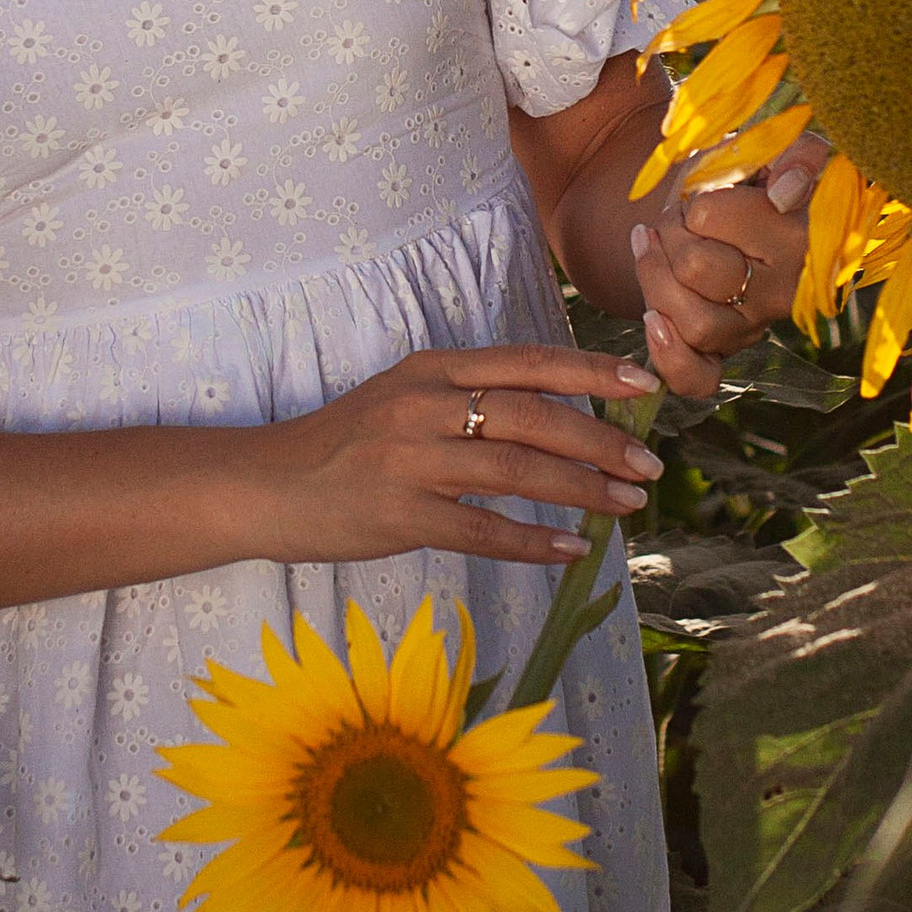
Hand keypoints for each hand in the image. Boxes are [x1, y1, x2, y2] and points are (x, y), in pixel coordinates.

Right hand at [252, 345, 666, 571]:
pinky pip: (481, 529)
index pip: (526, 362)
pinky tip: (571, 549)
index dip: (590, 370)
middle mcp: (423, 405)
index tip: (643, 384)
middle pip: (531, 416)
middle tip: (648, 464)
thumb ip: (467, 398)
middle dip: (599, 440)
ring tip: (626, 505)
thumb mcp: (403, 397)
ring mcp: (409, 459)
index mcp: (431, 369)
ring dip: (580, 489)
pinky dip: (532, 542)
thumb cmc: (343, 444)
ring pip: (515, 470)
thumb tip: (555, 415)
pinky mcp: (398, 514)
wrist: (263, 485)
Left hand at [630, 137, 832, 403]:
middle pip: (697, 271)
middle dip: (671, 235)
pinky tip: (652, 323)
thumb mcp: (781, 146)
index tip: (706, 193)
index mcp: (802, 237)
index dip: (695, 203)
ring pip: (691, 323)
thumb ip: (800, 155)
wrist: (737, 204)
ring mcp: (754, 326)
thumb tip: (785, 192)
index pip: (712, 217)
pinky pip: (697, 378)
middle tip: (677, 217)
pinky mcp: (728, 351)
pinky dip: (669, 358)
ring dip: (655, 279)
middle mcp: (784, 291)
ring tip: (650, 246)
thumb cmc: (757, 172)